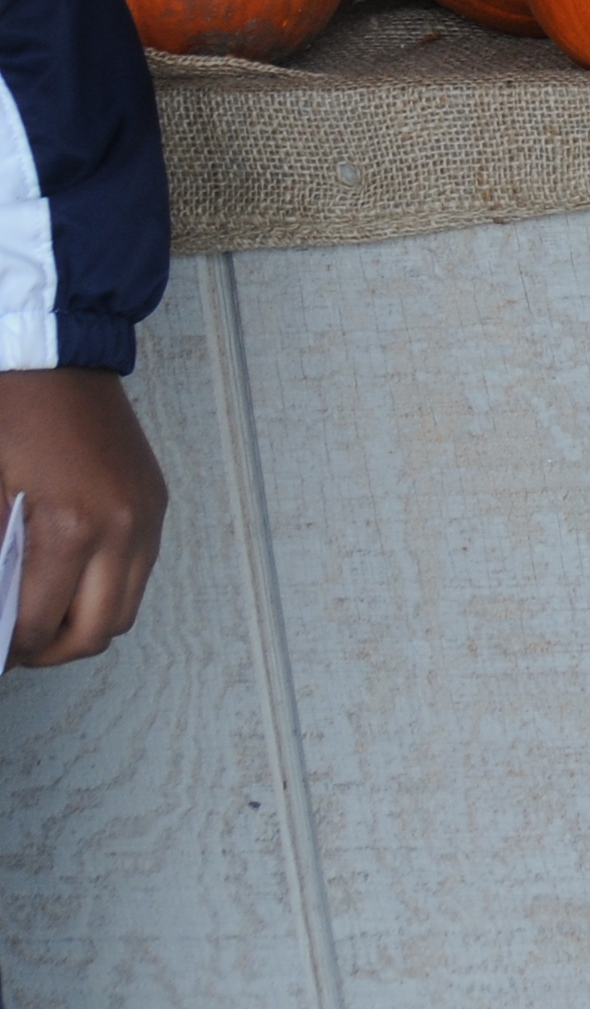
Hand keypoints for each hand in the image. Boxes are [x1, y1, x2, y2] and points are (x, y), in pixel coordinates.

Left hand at [0, 368, 166, 666]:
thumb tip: (0, 605)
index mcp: (69, 526)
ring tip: (47, 617)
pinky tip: (73, 578)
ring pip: (126, 609)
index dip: (13, 648)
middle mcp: (120, 526)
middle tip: (19, 646)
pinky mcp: (155, 503)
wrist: (56, 357)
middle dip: (52, 651)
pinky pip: (140, 571)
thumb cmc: (10, 413)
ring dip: (86, 625)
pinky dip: (107, 589)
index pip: (42, 624)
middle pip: (97, 631)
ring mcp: (145, 515)